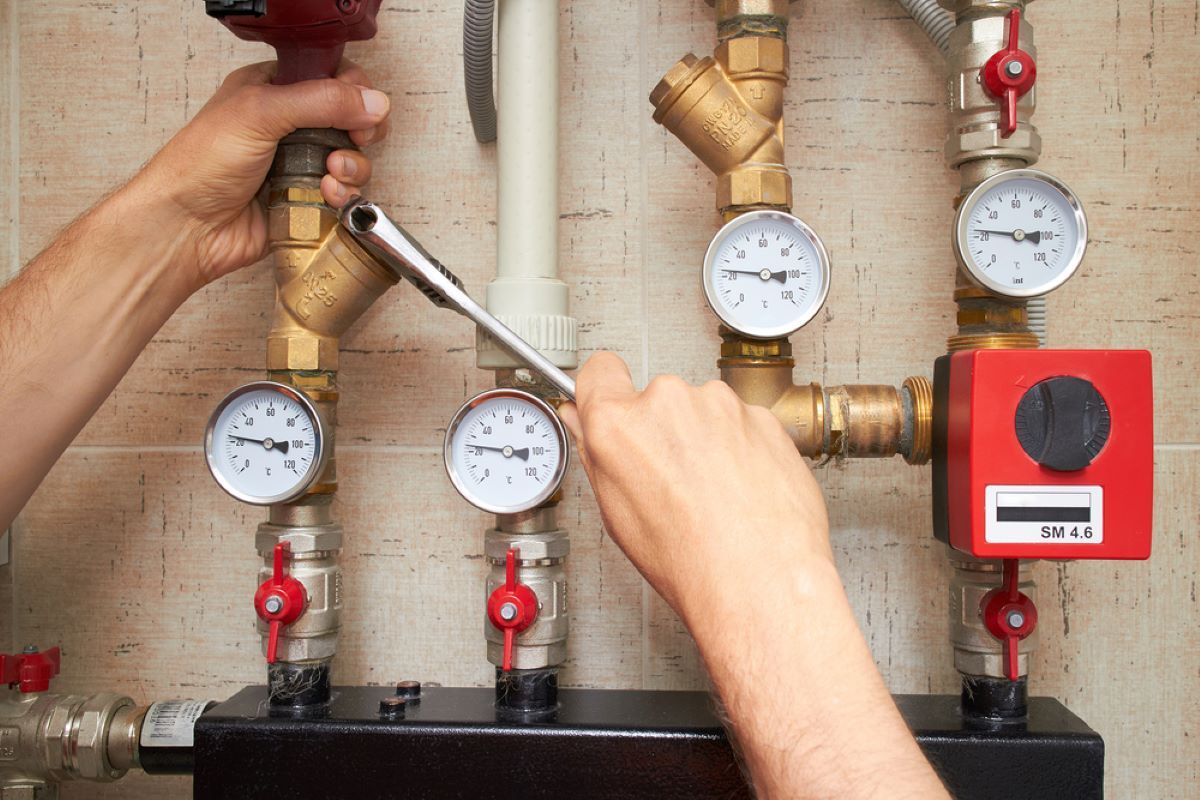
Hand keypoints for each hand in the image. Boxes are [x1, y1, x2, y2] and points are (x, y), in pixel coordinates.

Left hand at [131, 59, 391, 287]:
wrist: (188, 226)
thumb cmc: (202, 164)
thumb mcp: (260, 113)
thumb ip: (321, 101)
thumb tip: (374, 101)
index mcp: (273, 90)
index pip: (331, 77)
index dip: (354, 91)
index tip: (360, 108)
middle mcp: (290, 126)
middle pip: (351, 120)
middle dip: (360, 132)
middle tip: (354, 140)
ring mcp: (300, 165)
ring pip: (353, 159)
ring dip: (352, 167)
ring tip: (331, 173)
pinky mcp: (307, 199)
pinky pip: (344, 194)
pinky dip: (344, 195)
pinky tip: (325, 195)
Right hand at [559, 352, 831, 633]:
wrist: (760, 577)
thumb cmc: (691, 559)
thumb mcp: (618, 514)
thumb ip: (597, 454)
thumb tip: (585, 425)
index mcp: (619, 423)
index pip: (599, 371)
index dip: (603, 390)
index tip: (610, 401)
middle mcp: (668, 401)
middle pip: (656, 398)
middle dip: (662, 430)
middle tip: (672, 479)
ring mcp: (720, 405)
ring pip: (703, 411)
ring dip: (705, 439)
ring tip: (713, 492)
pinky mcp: (762, 416)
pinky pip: (742, 423)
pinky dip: (742, 448)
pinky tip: (741, 488)